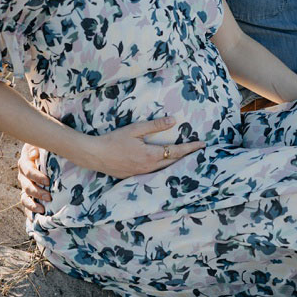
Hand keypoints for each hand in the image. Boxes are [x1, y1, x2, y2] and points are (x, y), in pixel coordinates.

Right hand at [17, 142, 50, 214]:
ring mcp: (25, 186)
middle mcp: (22, 176)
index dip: (36, 176)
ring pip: (24, 197)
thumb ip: (37, 147)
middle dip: (37, 193)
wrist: (42, 152)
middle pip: (26, 186)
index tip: (48, 181)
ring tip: (42, 210)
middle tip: (49, 197)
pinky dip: (29, 212)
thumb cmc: (44, 147)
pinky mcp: (28, 194)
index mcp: (24, 163)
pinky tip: (34, 219)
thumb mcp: (39, 144)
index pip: (28, 171)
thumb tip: (34, 153)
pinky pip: (26, 205)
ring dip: (32, 204)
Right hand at [76, 117, 205, 178]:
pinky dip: (162, 168)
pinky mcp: (134, 176)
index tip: (202, 144)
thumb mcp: (135, 129)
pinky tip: (164, 164)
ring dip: (175, 163)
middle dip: (187, 156)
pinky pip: (153, 173)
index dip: (191, 148)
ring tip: (186, 157)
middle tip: (198, 151)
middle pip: (173, 162)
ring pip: (164, 169)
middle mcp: (149, 167)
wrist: (94, 154)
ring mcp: (142, 173)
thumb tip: (174, 120)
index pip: (177, 151)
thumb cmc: (113, 140)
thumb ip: (155, 125)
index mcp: (151, 155)